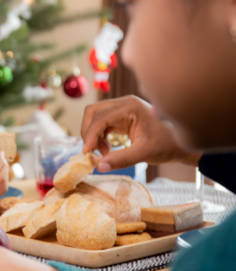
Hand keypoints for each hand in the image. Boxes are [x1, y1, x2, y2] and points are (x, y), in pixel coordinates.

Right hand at [80, 95, 200, 171]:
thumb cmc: (168, 145)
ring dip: (93, 135)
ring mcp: (122, 109)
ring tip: (102, 152)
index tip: (87, 152)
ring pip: (95, 117)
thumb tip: (99, 166)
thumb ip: (122, 159)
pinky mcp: (121, 117)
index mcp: (130, 106)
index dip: (90, 135)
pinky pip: (102, 123)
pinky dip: (99, 136)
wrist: (182, 143)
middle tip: (91, 151)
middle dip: (88, 132)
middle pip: (93, 112)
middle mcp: (124, 103)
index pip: (100, 117)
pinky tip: (107, 149)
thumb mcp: (145, 153)